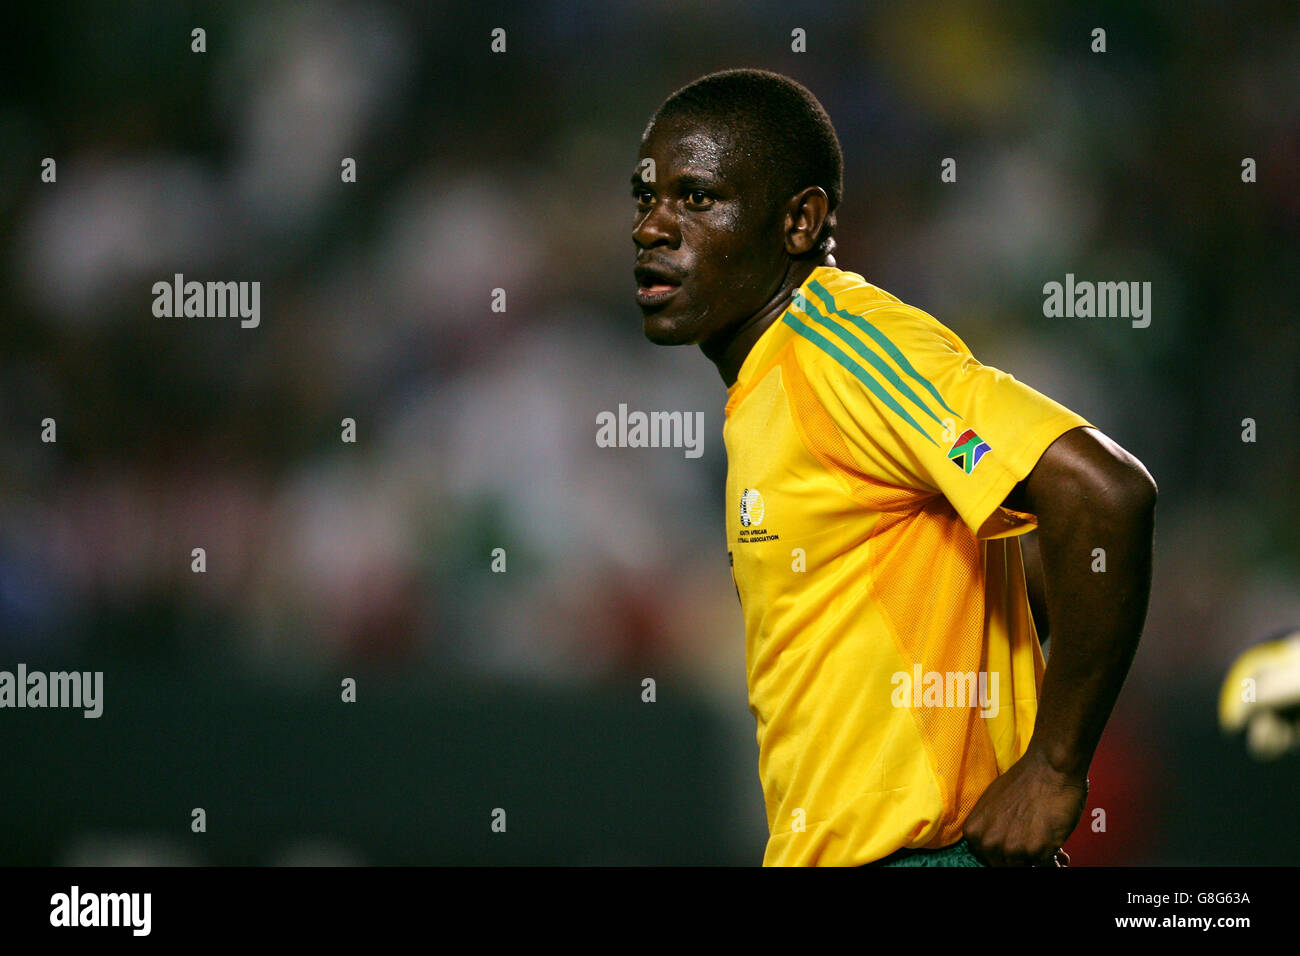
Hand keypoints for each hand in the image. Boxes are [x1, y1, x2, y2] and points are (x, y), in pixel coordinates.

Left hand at [962, 746, 1087, 866]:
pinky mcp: (1037, 851)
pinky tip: (1060, 852)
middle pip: (1005, 865)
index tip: (1017, 848)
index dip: (1004, 854)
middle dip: (1022, 858)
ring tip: (1048, 845)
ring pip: (1025, 867)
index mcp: (974, 832)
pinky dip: (1055, 861)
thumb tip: (1000, 848)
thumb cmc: (1023, 782)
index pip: (988, 858)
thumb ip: (991, 829)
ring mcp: (1012, 849)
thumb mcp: (992, 806)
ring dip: (1040, 860)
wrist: (1049, 767)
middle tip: (1035, 847)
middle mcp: (988, 843)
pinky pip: (1046, 867)